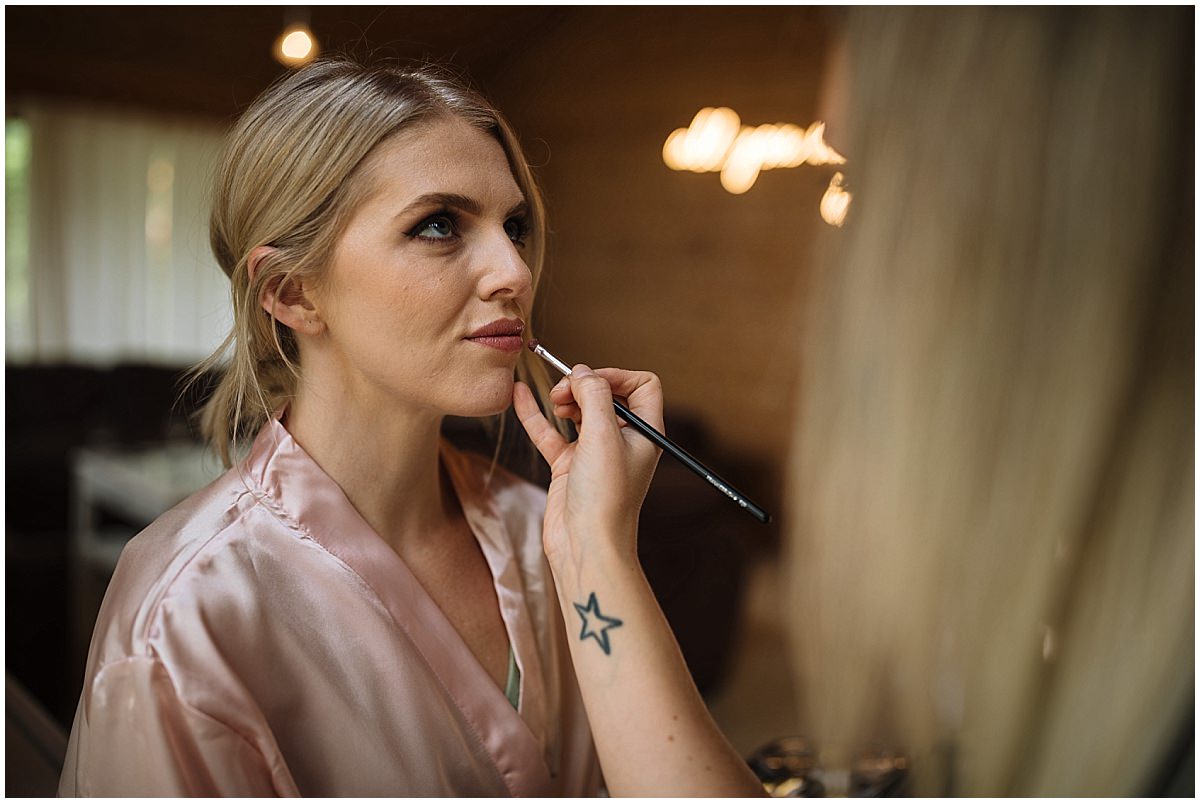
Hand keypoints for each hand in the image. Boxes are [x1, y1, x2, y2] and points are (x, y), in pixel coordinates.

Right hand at [513, 365, 663, 572]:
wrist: (585, 547)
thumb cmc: (605, 498)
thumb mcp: (604, 436)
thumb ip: (594, 395)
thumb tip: (581, 372)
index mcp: (645, 433)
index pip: (641, 386)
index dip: (616, 375)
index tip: (589, 379)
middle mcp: (622, 441)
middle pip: (606, 394)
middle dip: (584, 385)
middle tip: (564, 391)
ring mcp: (594, 454)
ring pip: (578, 411)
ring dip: (564, 398)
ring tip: (552, 400)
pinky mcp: (569, 467)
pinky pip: (552, 433)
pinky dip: (537, 415)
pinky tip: (520, 396)